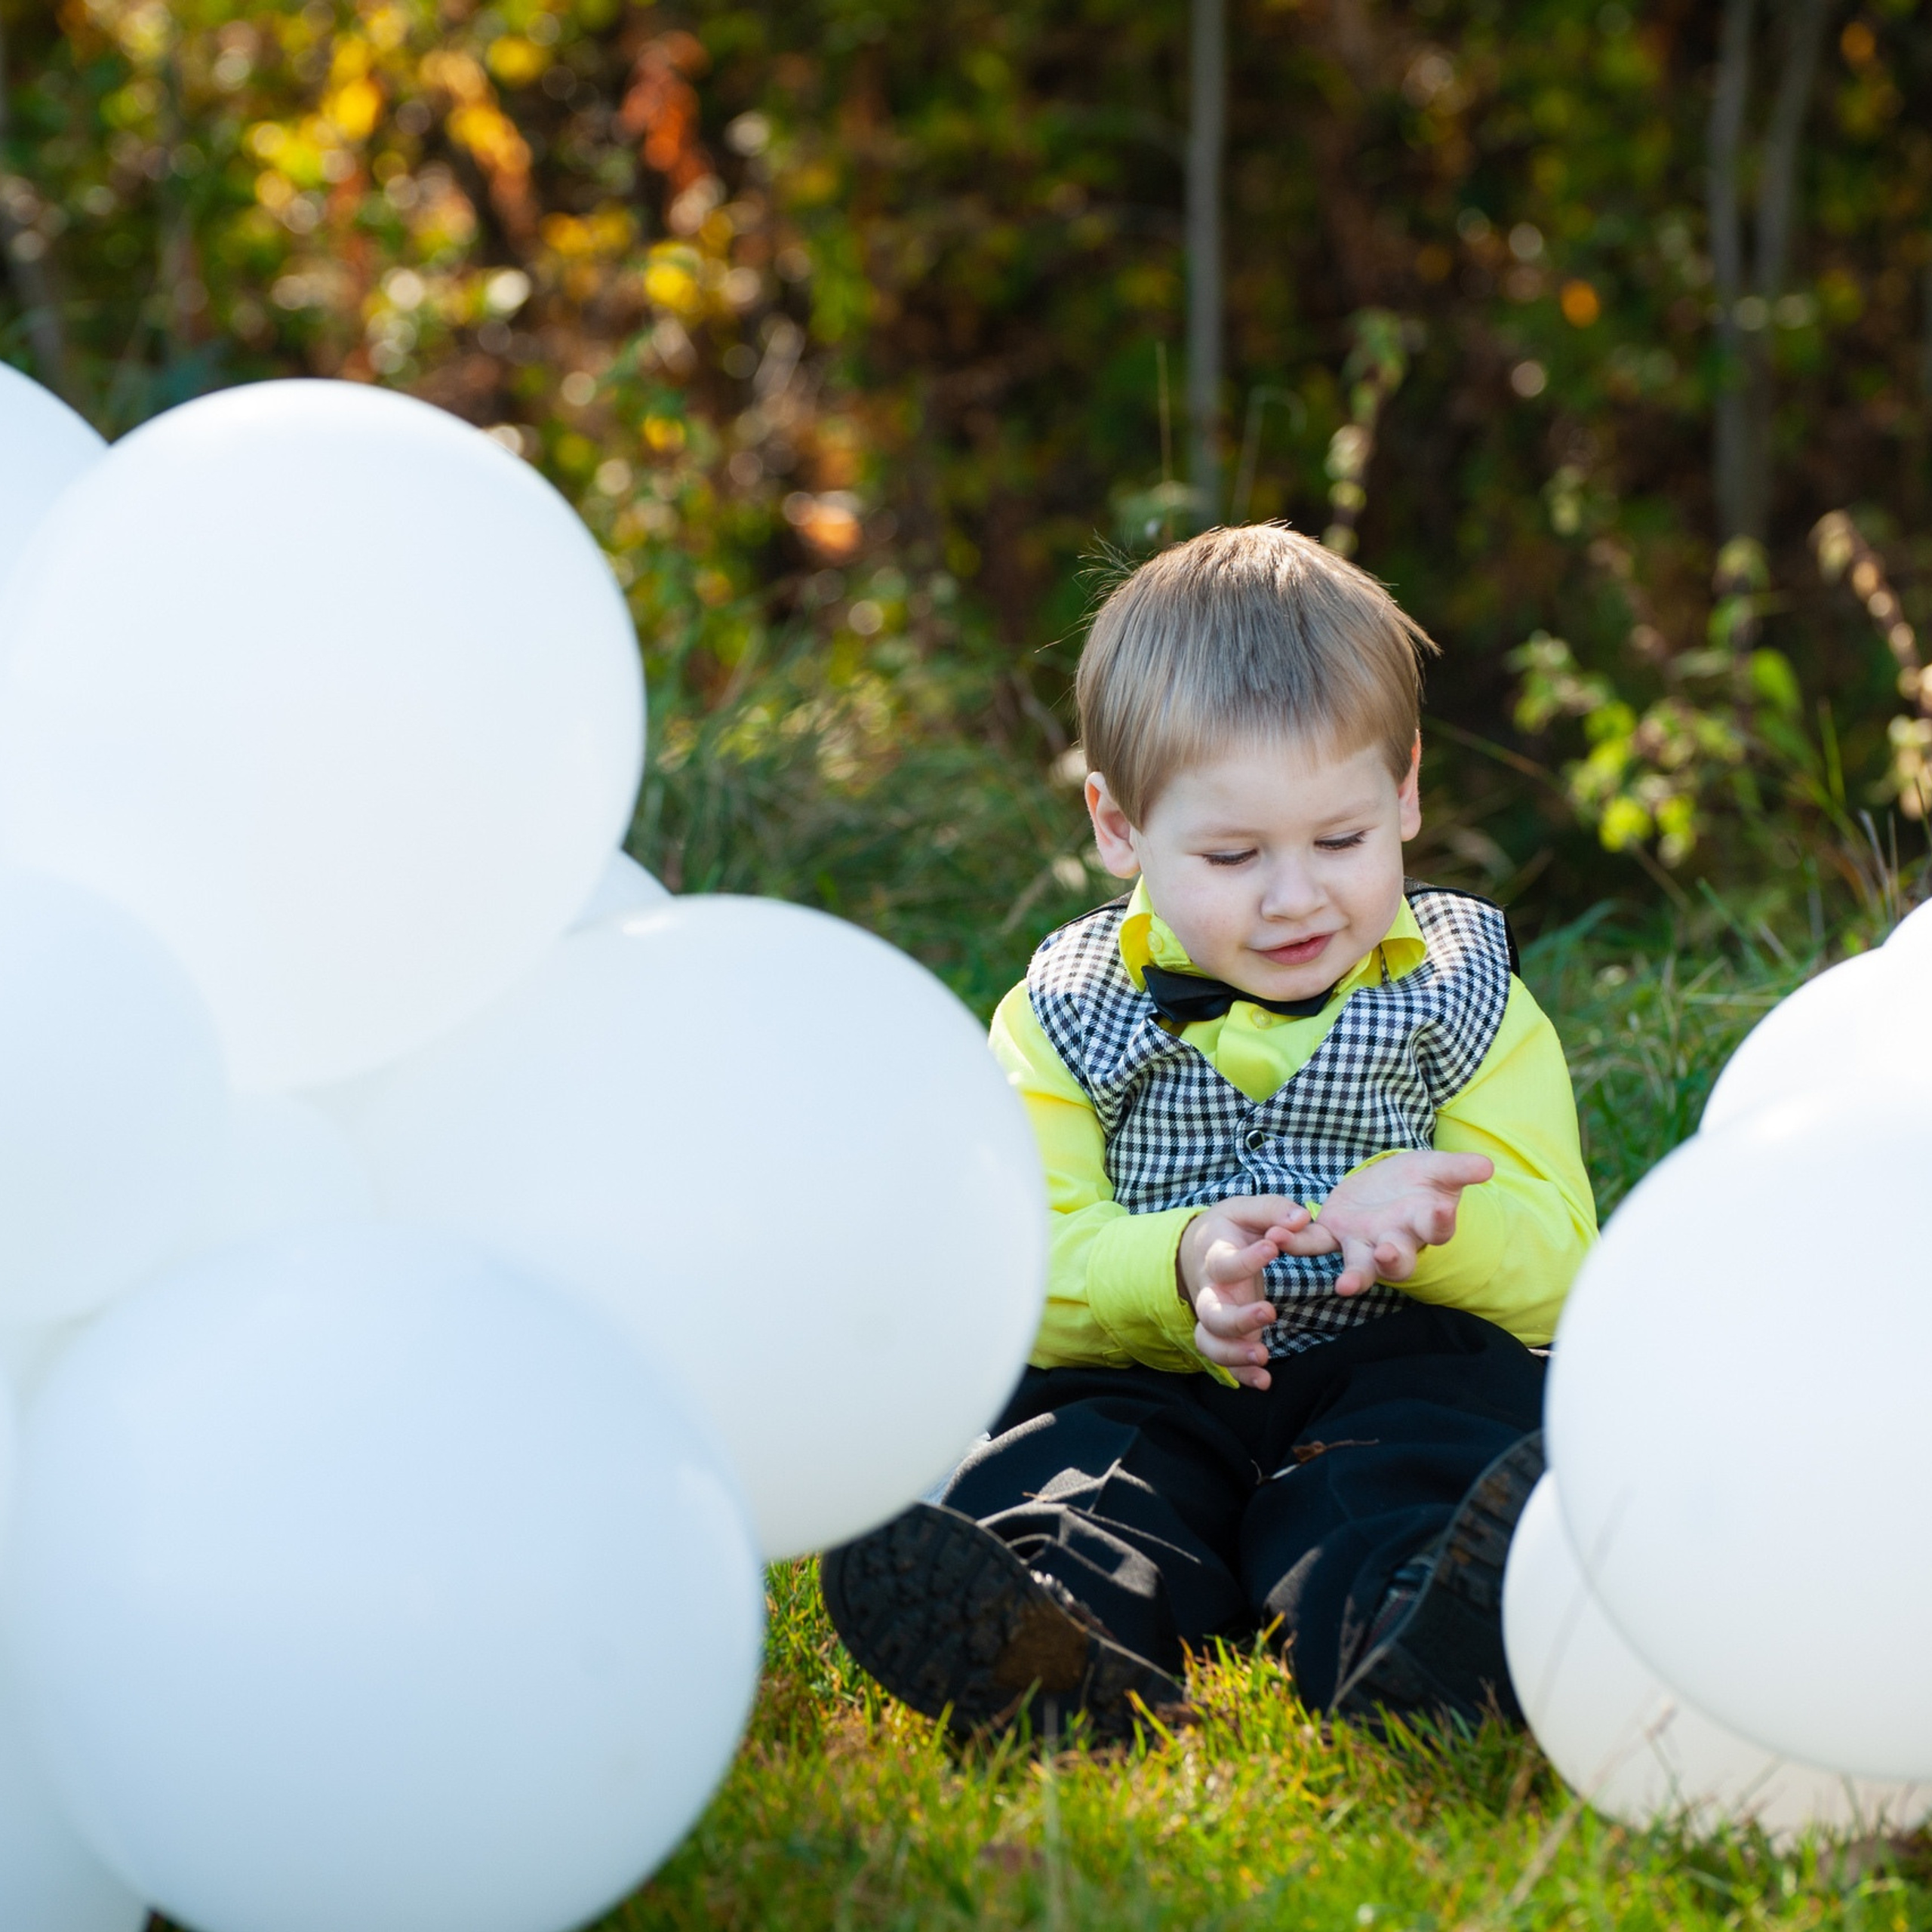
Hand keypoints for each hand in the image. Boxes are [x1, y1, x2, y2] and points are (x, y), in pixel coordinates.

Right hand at [1176, 1197, 1312, 1391]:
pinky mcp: (1227, 1335)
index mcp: (1215, 1258)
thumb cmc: (1228, 1229)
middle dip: (1238, 1319)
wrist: (1198, 1249)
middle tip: (1269, 1312)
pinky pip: (1224, 1360)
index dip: (1247, 1259)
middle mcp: (1211, 1292)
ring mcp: (1216, 1317)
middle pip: (1212, 1313)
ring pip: (1211, 1342)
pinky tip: (1264, 1381)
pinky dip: (1241, 1374)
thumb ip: (1274, 1211)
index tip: (1273, 1247)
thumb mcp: (1246, 1210)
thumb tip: (1301, 1219)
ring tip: (1263, 1355)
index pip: (1225, 1263)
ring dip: (1234, 1353)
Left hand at [1276, 1151, 1493, 1296]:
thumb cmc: (1421, 1181)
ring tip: (1345, 1286)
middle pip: (1398, 1260)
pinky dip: (1298, 1241)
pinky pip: (1315, 1242)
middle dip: (1393, 1259)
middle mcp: (1395, 1241)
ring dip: (1354, 1275)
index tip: (1439, 1212)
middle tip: (1387, 1254)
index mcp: (1425, 1224)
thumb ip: (1459, 1168)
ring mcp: (1363, 1242)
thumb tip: (1487, 1166)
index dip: (1438, 1223)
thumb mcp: (1439, 1169)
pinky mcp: (1333, 1233)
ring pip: (1360, 1266)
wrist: (1390, 1184)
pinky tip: (1281, 1235)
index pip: (1437, 1230)